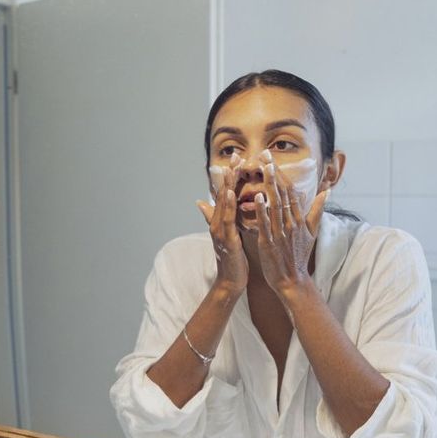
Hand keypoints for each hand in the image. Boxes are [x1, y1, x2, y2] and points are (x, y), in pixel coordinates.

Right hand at [197, 158, 247, 297]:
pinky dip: (228, 205)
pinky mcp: (226, 239)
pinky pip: (227, 219)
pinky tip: (231, 193)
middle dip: (229, 175)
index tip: (236, 159)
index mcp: (220, 221)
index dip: (229, 176)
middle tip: (236, 156)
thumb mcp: (225, 234)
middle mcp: (217, 223)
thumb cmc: (231, 259)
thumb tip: (200, 202)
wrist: (230, 281)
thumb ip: (214, 217)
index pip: (224, 194)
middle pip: (223, 195)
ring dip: (227, 185)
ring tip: (232, 168)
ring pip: (224, 203)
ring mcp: (220, 231)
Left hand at [252, 153, 328, 297]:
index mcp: (298, 219)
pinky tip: (257, 197)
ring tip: (263, 168)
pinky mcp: (269, 241)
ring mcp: (280, 231)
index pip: (290, 191)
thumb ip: (316, 211)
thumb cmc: (298, 255)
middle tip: (264, 155)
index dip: (281, 173)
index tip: (271, 158)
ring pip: (275, 204)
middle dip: (273, 173)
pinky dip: (262, 210)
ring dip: (269, 185)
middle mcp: (291, 222)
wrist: (293, 279)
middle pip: (282, 193)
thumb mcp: (311, 232)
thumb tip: (327, 193)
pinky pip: (266, 223)